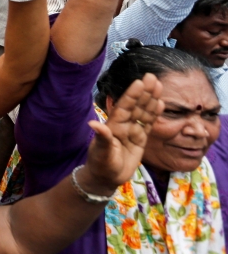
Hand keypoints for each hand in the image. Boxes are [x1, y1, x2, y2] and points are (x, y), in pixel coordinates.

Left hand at [83, 73, 163, 191]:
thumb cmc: (101, 164)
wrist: (106, 177)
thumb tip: (93, 124)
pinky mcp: (141, 139)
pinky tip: (160, 103)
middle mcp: (124, 125)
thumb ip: (101, 138)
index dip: (132, 95)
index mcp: (113, 125)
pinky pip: (149, 124)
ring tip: (158, 85)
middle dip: (144, 92)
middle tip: (152, 77)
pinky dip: (155, 114)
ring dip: (151, 99)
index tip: (139, 82)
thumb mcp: (101, 152)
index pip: (124, 107)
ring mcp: (133, 131)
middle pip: (136, 106)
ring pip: (144, 112)